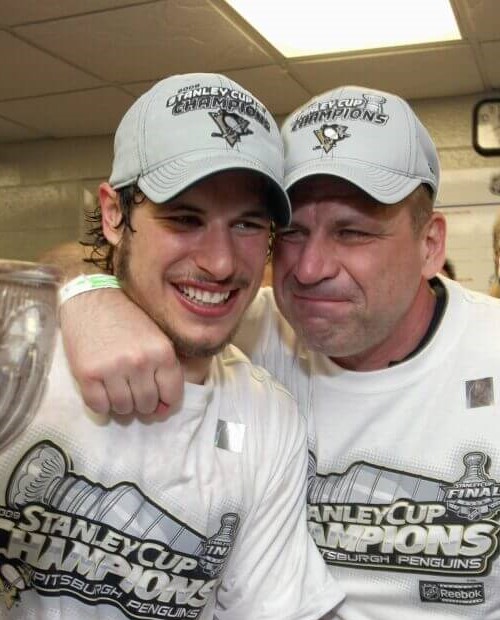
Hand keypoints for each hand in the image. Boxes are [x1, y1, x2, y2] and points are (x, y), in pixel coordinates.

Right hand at [60, 289, 182, 415]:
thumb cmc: (127, 319)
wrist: (91, 299)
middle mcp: (140, 362)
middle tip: (133, 390)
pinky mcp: (87, 374)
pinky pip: (99, 407)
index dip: (165, 404)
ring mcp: (113, 369)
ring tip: (118, 389)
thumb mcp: (156, 338)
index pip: (172, 396)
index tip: (158, 402)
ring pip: (123, 409)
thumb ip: (164, 370)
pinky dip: (102, 405)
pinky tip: (102, 391)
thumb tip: (163, 409)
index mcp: (162, 352)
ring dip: (122, 405)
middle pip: (147, 405)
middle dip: (142, 404)